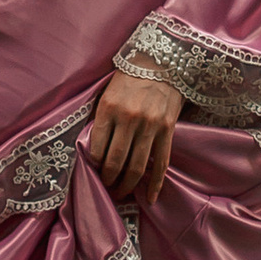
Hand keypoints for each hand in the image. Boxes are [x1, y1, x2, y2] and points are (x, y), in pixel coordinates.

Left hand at [85, 65, 181, 205]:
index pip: (96, 148)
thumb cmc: (129, 78)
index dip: (93, 165)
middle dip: (108, 180)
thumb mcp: (107, 94)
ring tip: (121, 193)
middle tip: (105, 188)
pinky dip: (156, 183)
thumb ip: (101, 120)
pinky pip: (161, 163)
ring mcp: (149, 126)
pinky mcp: (167, 130)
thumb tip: (94, 151)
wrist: (161, 61)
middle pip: (115, 162)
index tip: (93, 172)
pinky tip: (150, 197)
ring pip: (136, 166)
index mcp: (108, 109)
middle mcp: (128, 119)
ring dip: (126, 185)